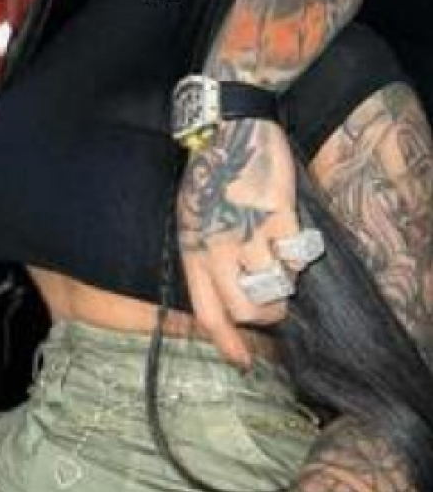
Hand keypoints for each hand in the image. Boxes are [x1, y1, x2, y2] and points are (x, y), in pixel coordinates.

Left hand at [178, 118, 299, 365]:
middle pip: (247, 311)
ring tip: (280, 261)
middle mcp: (217, 246)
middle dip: (267, 315)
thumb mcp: (191, 220)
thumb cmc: (209, 176)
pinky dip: (300, 256)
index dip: (227, 344)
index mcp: (193, 250)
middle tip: (274, 300)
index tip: (244, 364)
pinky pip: (297, 257)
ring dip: (286, 283)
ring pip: (277, 287)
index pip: (208, 312)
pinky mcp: (276, 214)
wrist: (228, 127)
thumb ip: (205, 258)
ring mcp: (247, 231)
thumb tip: (226, 301)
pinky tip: (291, 237)